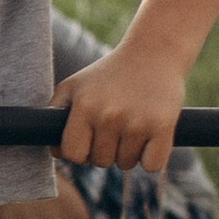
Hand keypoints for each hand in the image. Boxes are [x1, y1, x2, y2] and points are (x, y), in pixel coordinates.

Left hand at [55, 53, 182, 176]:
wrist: (153, 52)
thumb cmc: (108, 74)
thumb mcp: (73, 86)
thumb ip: (55, 115)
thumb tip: (56, 153)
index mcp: (84, 106)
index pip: (73, 154)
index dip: (80, 151)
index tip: (89, 140)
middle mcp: (109, 115)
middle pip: (101, 161)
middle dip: (106, 150)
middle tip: (116, 125)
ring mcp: (137, 122)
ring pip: (126, 164)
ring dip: (129, 152)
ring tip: (133, 125)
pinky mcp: (163, 126)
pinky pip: (152, 166)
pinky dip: (151, 158)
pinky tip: (151, 137)